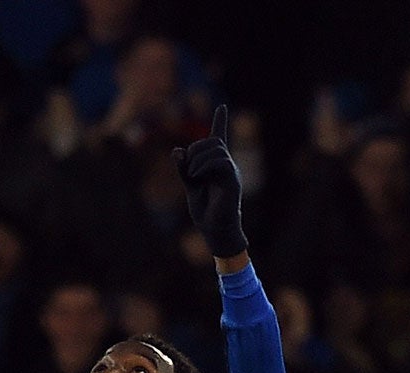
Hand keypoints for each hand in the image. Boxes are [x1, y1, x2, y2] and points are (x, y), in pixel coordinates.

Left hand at [173, 107, 246, 259]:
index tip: (221, 106)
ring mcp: (231, 171)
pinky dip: (204, 165)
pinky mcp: (232, 179)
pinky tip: (197, 176)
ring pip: (215, 148)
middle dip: (195, 150)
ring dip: (197, 158)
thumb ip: (183, 168)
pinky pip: (220, 160)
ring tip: (192, 176)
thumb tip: (177, 150)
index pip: (219, 138)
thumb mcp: (189, 185)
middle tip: (187, 170)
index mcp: (217, 165)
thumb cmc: (205, 210)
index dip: (220, 122)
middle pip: (211, 141)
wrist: (215, 229)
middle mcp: (227, 164)